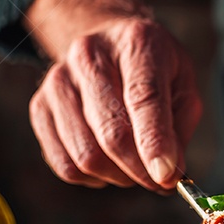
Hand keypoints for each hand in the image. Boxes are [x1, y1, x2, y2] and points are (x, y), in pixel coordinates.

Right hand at [29, 17, 201, 189]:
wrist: (107, 44)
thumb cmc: (152, 68)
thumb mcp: (183, 84)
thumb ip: (179, 128)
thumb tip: (167, 174)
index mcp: (136, 43)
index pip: (144, 98)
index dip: (155, 144)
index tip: (166, 177)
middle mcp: (90, 56)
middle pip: (111, 134)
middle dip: (139, 170)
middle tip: (157, 179)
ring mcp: (59, 81)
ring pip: (86, 156)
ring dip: (117, 176)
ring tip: (133, 167)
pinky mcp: (40, 106)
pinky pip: (64, 165)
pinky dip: (91, 177)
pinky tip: (107, 164)